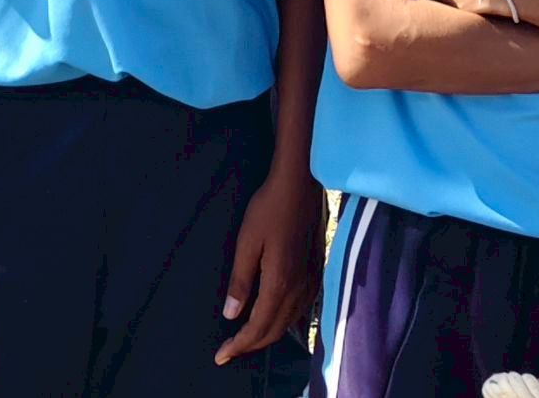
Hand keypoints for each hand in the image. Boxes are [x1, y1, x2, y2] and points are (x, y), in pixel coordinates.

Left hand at [215, 166, 323, 364]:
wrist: (301, 184)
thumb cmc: (269, 208)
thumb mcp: (247, 241)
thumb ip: (241, 281)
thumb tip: (231, 314)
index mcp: (280, 283)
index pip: (259, 327)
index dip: (240, 345)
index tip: (221, 355)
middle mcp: (299, 289)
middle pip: (276, 330)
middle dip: (252, 345)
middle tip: (230, 350)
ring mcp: (312, 281)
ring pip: (290, 322)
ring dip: (269, 335)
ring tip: (248, 339)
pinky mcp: (317, 272)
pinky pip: (302, 310)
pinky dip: (286, 322)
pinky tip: (277, 318)